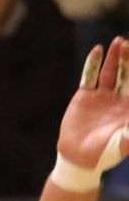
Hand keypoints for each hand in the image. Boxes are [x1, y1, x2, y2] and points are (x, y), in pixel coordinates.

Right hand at [56, 36, 128, 183]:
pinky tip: (98, 50)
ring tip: (119, 42)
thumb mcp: (125, 140)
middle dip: (128, 59)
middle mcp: (119, 98)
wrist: (78, 158)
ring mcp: (102, 96)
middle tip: (128, 45)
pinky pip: (89, 76)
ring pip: (110, 72)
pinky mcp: (85, 96)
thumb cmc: (106, 152)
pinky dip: (93, 64)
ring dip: (115, 57)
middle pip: (126, 74)